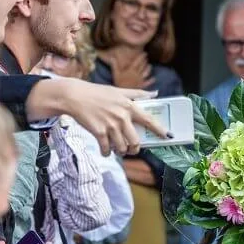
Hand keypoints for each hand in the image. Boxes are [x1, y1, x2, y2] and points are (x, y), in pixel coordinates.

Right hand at [28, 78, 168, 155]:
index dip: (160, 130)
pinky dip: (106, 152)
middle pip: (135, 142)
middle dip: (134, 149)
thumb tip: (156, 93)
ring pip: (122, 148)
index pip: (149, 120)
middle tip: (131, 149)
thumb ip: (138, 94)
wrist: (75, 96)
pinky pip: (107, 149)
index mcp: (129, 106)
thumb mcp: (119, 90)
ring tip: (116, 148)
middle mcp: (122, 117)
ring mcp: (111, 126)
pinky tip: (105, 150)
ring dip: (120, 151)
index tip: (168, 136)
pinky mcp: (99, 132)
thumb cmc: (97, 93)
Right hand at [109, 53, 154, 88]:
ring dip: (148, 68)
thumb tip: (112, 57)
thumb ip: (115, 65)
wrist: (123, 94)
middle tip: (147, 57)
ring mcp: (140, 80)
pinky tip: (154, 78)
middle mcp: (137, 74)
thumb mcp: (116, 74)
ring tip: (150, 65)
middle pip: (142, 66)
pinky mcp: (141, 86)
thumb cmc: (119, 83)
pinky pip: (147, 82)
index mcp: (131, 70)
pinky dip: (151, 80)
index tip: (144, 53)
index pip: (138, 61)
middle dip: (145, 61)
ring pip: (146, 72)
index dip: (142, 57)